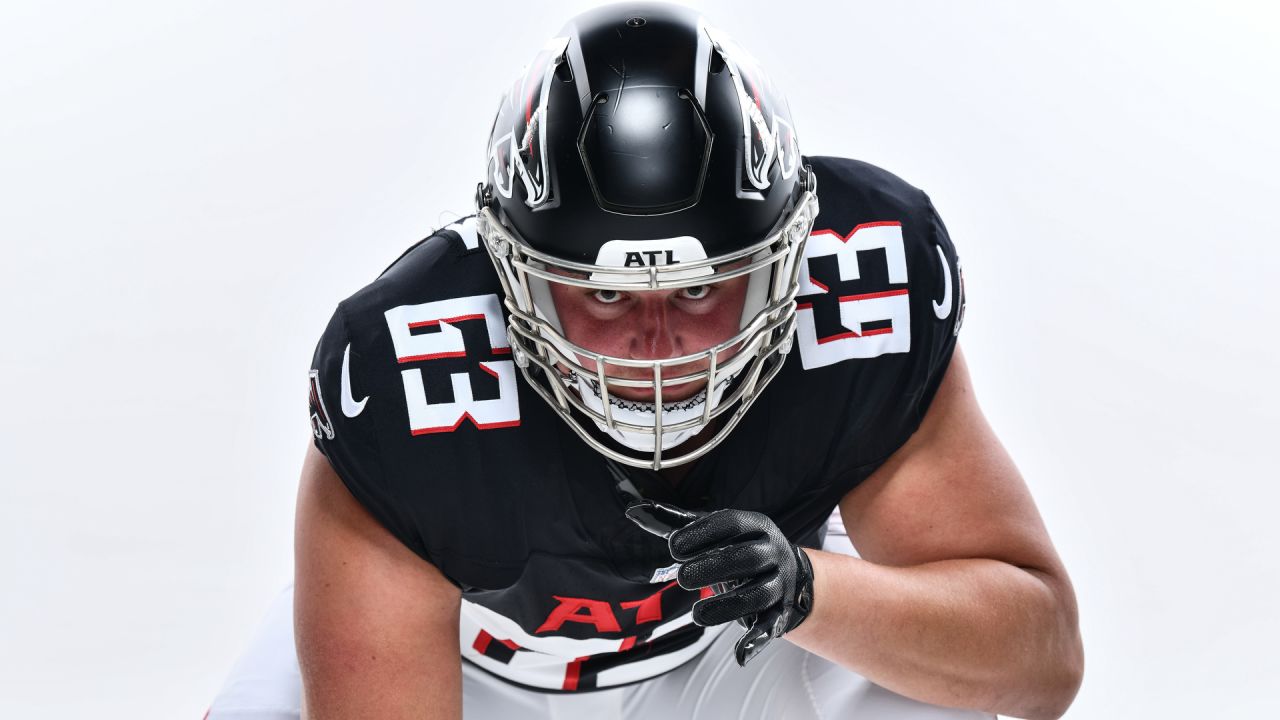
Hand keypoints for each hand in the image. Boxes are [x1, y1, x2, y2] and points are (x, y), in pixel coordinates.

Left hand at [625, 500, 814, 665]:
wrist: (791, 576)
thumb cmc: (740, 548)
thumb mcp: (715, 533)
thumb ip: (676, 523)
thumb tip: (635, 512)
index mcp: (755, 526)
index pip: (731, 523)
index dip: (702, 533)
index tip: (673, 548)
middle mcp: (772, 551)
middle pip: (746, 558)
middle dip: (712, 568)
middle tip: (681, 578)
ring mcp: (779, 582)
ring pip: (758, 594)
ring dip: (726, 607)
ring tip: (696, 615)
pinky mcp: (780, 612)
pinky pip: (770, 627)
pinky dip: (755, 641)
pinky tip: (739, 653)